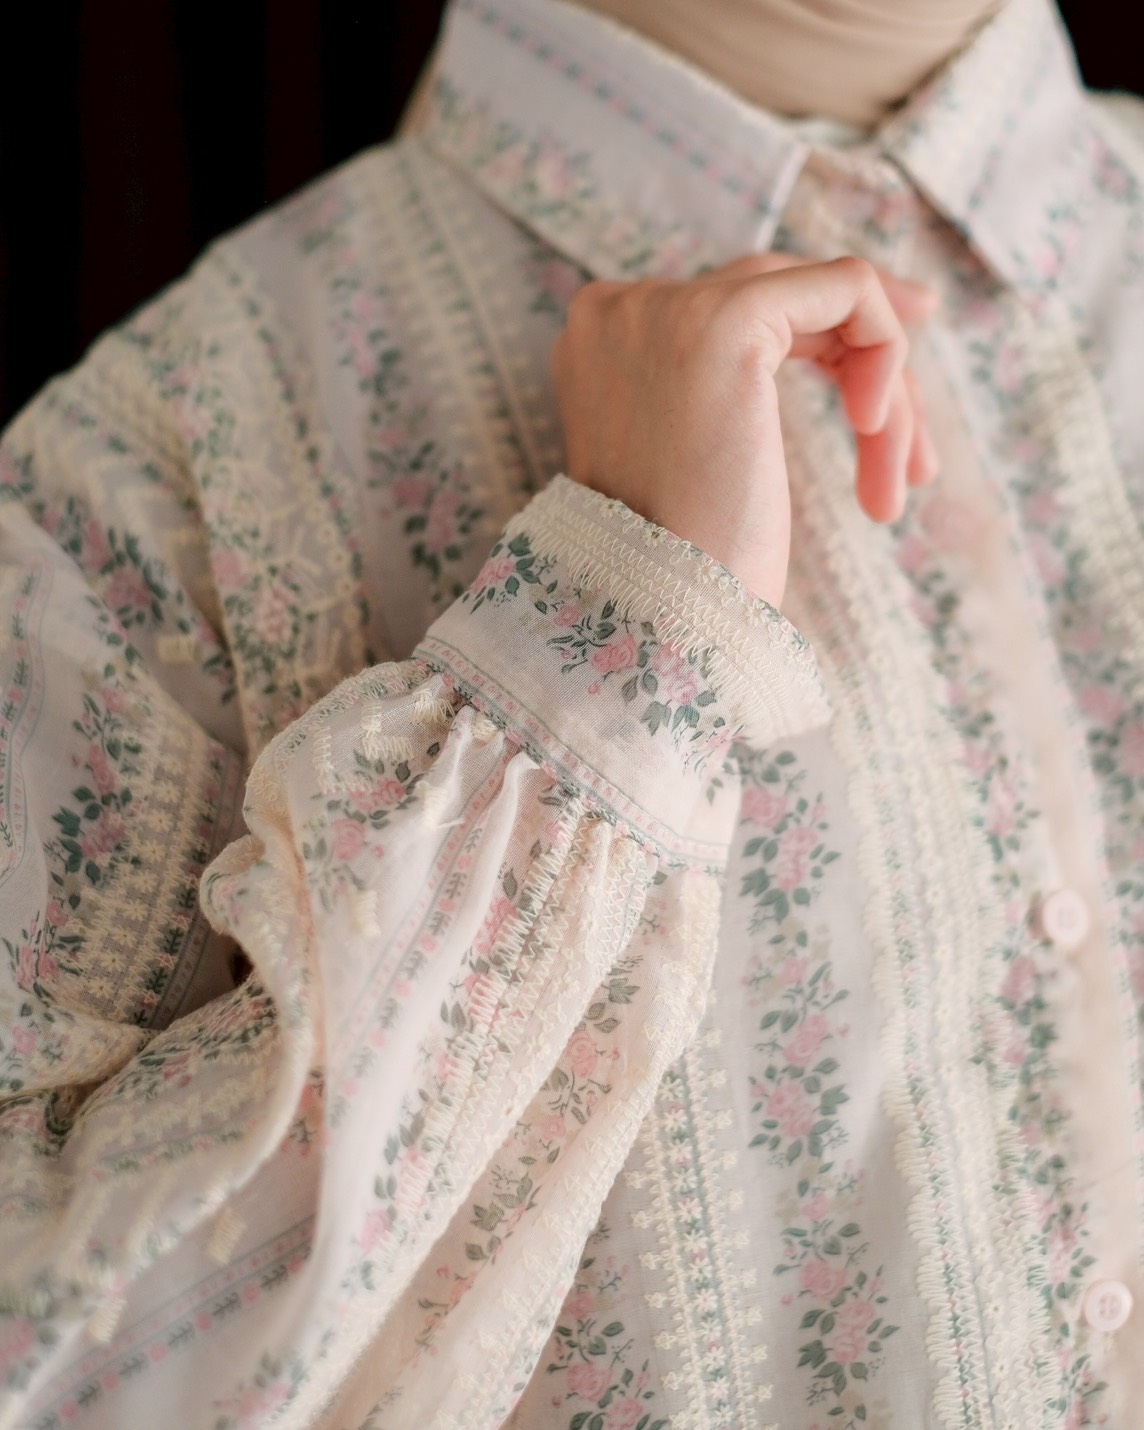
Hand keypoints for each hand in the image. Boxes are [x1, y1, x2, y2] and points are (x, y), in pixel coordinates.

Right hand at [550, 253, 937, 607]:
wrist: (664, 610)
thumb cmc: (688, 567)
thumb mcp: (699, 464)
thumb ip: (724, 395)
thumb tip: (823, 356)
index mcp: (602, 345)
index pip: (733, 310)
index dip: (819, 341)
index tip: (878, 392)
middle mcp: (622, 311)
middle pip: (782, 303)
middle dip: (866, 366)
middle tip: (917, 454)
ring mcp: (667, 306)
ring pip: (823, 301)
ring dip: (885, 392)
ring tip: (898, 481)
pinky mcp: (727, 318)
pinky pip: (847, 287)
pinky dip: (885, 351)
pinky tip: (876, 431)